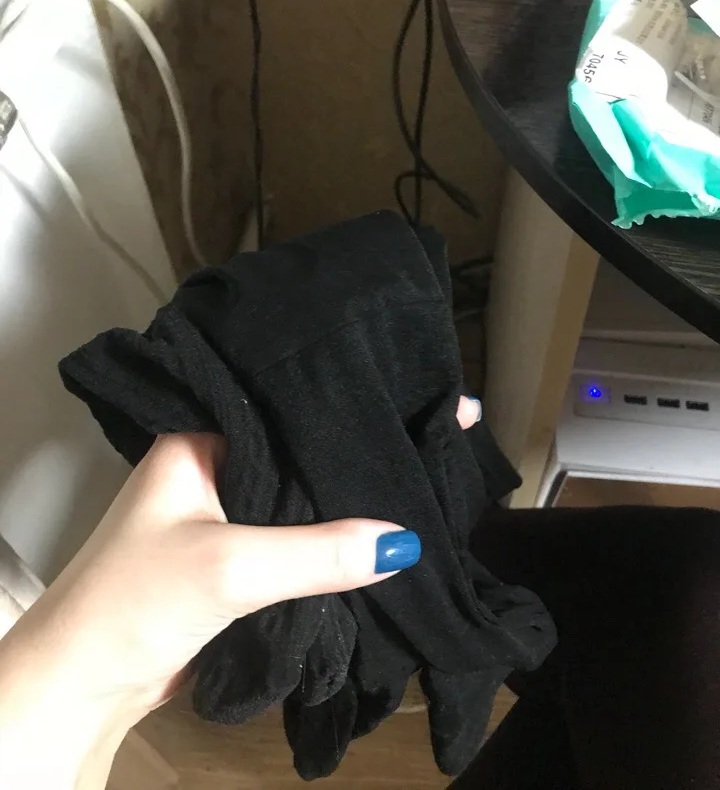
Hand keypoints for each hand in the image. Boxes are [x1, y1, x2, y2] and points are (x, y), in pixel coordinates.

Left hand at [0, 397, 479, 787]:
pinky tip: (379, 531)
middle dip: (357, 453)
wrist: (84, 686)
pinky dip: (331, 539)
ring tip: (422, 476)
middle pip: (300, 454)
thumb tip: (404, 541)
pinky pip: (295, 538)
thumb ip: (317, 551)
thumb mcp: (231, 566)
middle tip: (436, 433)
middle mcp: (215, 467)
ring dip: (347, 501)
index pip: (287, 408)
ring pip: (301, 499)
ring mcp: (225, 514)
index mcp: (201, 439)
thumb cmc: (135, 602)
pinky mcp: (235, 559)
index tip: (415, 394)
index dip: (348, 405)